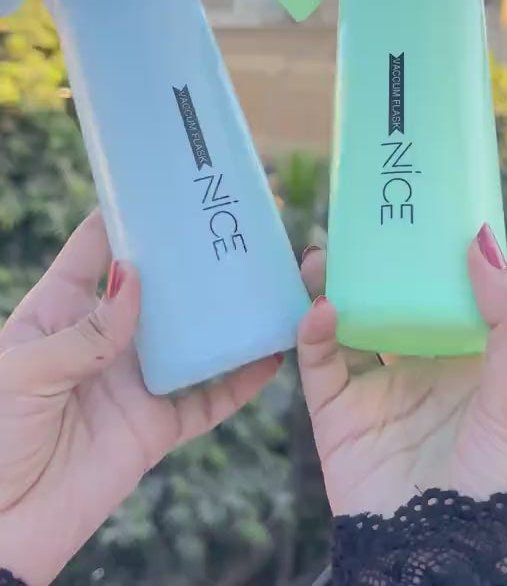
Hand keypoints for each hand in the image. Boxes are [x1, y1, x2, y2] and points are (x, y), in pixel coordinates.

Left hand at [0, 211, 280, 584]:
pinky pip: (209, 399)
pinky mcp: (157, 426)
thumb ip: (83, 331)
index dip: (129, 213)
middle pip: (158, 284)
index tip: (167, 182)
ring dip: (226, 307)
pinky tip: (273, 350)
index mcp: (61, 311)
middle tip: (235, 216)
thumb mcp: (23, 374)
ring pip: (192, 334)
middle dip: (193, 252)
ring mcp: (134, 379)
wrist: (3, 532)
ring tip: (266, 271)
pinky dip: (243, 378)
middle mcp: (104, 337)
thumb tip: (134, 276)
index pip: (98, 247)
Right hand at [298, 225, 506, 517]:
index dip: (424, 256)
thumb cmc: (501, 473)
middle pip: (386, 302)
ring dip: (329, 288)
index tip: (410, 212)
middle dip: (367, 267)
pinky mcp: (338, 416)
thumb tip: (481, 240)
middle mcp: (418, 370)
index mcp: (464, 359)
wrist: (450, 551)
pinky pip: (318, 364)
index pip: (441, 293)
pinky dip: (312, 333)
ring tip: (319, 256)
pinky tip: (320, 309)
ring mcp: (375, 392)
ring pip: (344, 325)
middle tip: (353, 228)